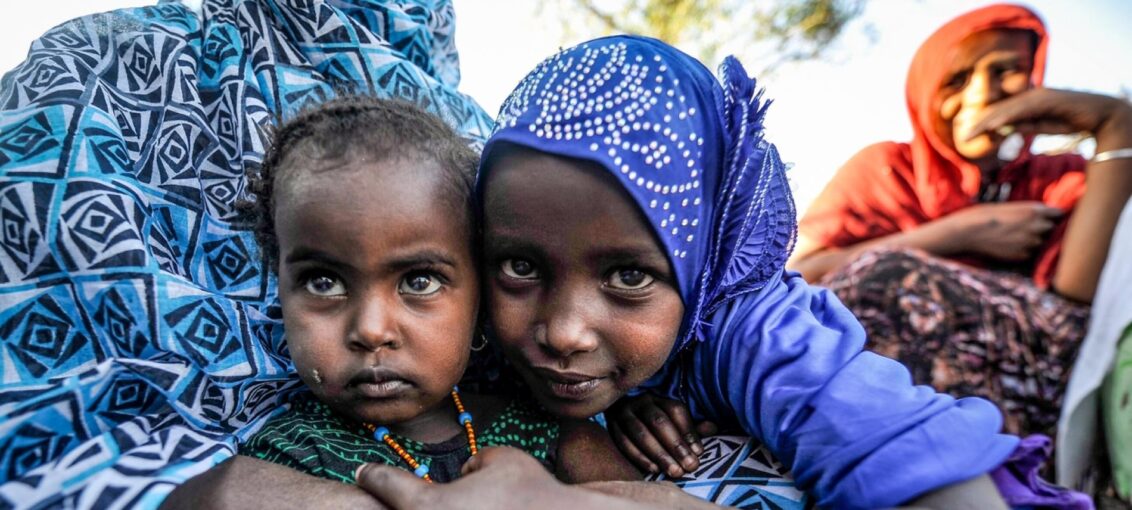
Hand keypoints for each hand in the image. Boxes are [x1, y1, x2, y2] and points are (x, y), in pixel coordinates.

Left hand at [354, 447, 653, 509]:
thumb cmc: (532, 492)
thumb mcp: (499, 458)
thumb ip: (472, 462)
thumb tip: (465, 474)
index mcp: (427, 507)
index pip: (386, 485)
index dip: (371, 475)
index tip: (361, 471)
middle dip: (401, 500)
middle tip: (382, 486)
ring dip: (430, 509)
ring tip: (459, 497)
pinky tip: (476, 504)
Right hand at [606, 394, 717, 476]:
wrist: (620, 417)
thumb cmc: (654, 425)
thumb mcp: (673, 422)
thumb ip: (691, 428)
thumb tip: (712, 428)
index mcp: (659, 397)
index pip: (676, 411)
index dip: (689, 432)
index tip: (699, 453)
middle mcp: (641, 402)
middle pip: (659, 422)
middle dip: (676, 446)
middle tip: (690, 466)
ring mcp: (623, 413)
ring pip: (641, 434)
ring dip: (659, 454)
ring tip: (675, 471)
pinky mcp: (611, 426)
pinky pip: (624, 443)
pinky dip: (640, 457)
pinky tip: (654, 469)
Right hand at [943, 201, 1062, 260]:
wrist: (967, 232)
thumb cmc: (985, 215)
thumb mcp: (1011, 206)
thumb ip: (1031, 211)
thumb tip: (1047, 215)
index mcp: (1035, 210)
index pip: (1059, 214)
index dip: (1053, 216)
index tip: (1049, 217)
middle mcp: (1037, 227)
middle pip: (1052, 228)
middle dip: (1044, 228)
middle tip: (1028, 227)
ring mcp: (1031, 243)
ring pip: (1041, 242)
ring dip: (1034, 240)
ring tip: (1016, 236)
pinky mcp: (1023, 255)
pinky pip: (1030, 253)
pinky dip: (1024, 250)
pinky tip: (1009, 245)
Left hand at [967, 87, 1130, 140]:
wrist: (1097, 114)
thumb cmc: (1068, 120)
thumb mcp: (1040, 127)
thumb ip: (1022, 127)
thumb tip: (1001, 131)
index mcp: (1025, 101)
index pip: (999, 112)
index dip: (981, 122)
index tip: (965, 134)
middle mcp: (1028, 95)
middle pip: (998, 109)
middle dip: (978, 123)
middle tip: (962, 137)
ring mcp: (1036, 95)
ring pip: (1006, 109)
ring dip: (986, 122)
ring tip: (970, 134)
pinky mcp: (1045, 99)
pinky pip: (1021, 109)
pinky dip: (1006, 118)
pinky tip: (993, 127)